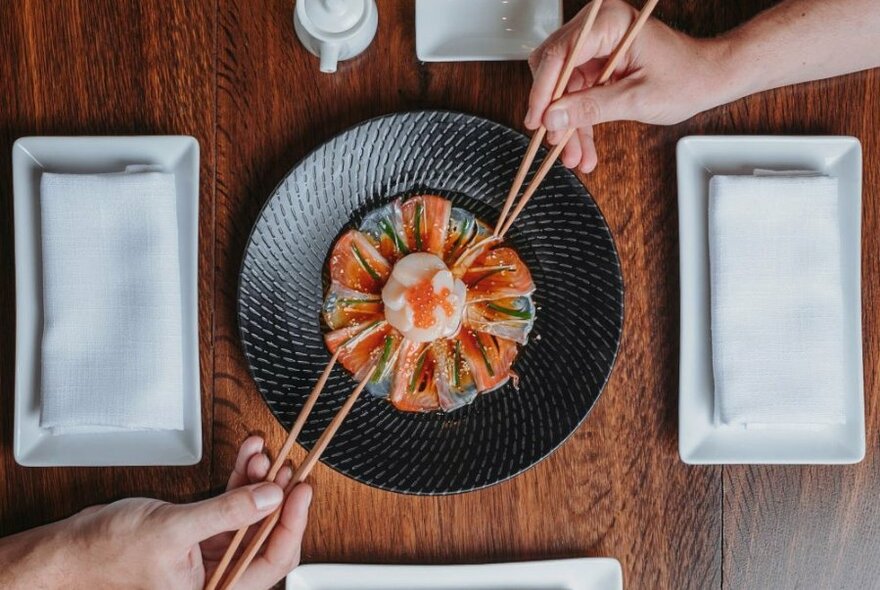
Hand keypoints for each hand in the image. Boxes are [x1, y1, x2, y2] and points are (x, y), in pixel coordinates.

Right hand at [0, 436, 311, 589]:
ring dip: (258, 482)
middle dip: (276, 497)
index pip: (273, 561)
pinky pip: (230, 505)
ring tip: (263, 454)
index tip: (301, 490)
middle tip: (287, 466)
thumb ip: (226, 513)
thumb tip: (271, 497)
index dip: (292, 523)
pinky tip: (248, 457)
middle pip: (266, 536)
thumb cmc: (106, 555)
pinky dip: (239, 480)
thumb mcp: (173, 530)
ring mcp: (210, 556)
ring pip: (250, 516)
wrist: (68, 551)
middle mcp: (218, 577)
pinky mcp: (200, 536)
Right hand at [526, 0, 731, 171]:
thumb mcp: (636, 99)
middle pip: (554, 70)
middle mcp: (597, 29)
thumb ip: (591, 108)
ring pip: (563, 89)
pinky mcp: (597, 65)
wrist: (709, 78)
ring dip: (567, 124)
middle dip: (555, 112)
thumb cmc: (687, 78)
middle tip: (557, 143)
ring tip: (574, 156)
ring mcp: (596, 47)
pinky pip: (577, 95)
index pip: (560, 54)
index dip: (543, 91)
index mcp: (609, 22)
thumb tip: (553, 118)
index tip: (538, 121)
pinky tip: (581, 147)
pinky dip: (579, 121)